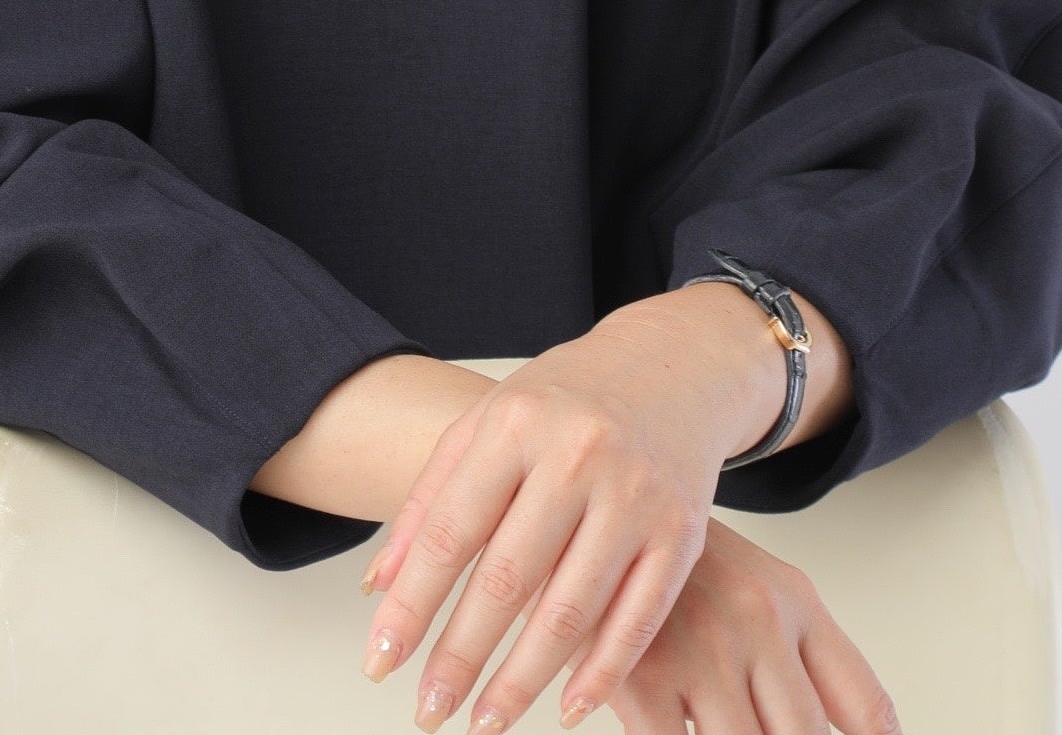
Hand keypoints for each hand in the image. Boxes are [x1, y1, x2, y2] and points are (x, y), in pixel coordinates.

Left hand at [359, 283, 845, 731]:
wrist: (673, 362)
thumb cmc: (567, 399)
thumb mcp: (488, 420)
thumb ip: (430, 498)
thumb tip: (377, 588)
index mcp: (517, 422)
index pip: (452, 530)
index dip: (411, 604)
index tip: (380, 662)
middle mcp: (579, 454)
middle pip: (508, 578)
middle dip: (460, 656)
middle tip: (428, 709)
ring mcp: (637, 494)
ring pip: (571, 611)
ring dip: (521, 681)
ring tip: (483, 721)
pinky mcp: (684, 531)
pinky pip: (637, 620)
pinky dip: (600, 674)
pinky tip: (564, 708)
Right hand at [604, 519, 896, 734]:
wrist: (602, 511)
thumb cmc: (689, 570)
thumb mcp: (764, 591)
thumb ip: (814, 661)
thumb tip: (868, 734)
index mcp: (797, 603)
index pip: (866, 707)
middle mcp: (759, 623)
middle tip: (762, 728)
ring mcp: (703, 651)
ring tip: (725, 725)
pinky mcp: (644, 679)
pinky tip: (677, 729)